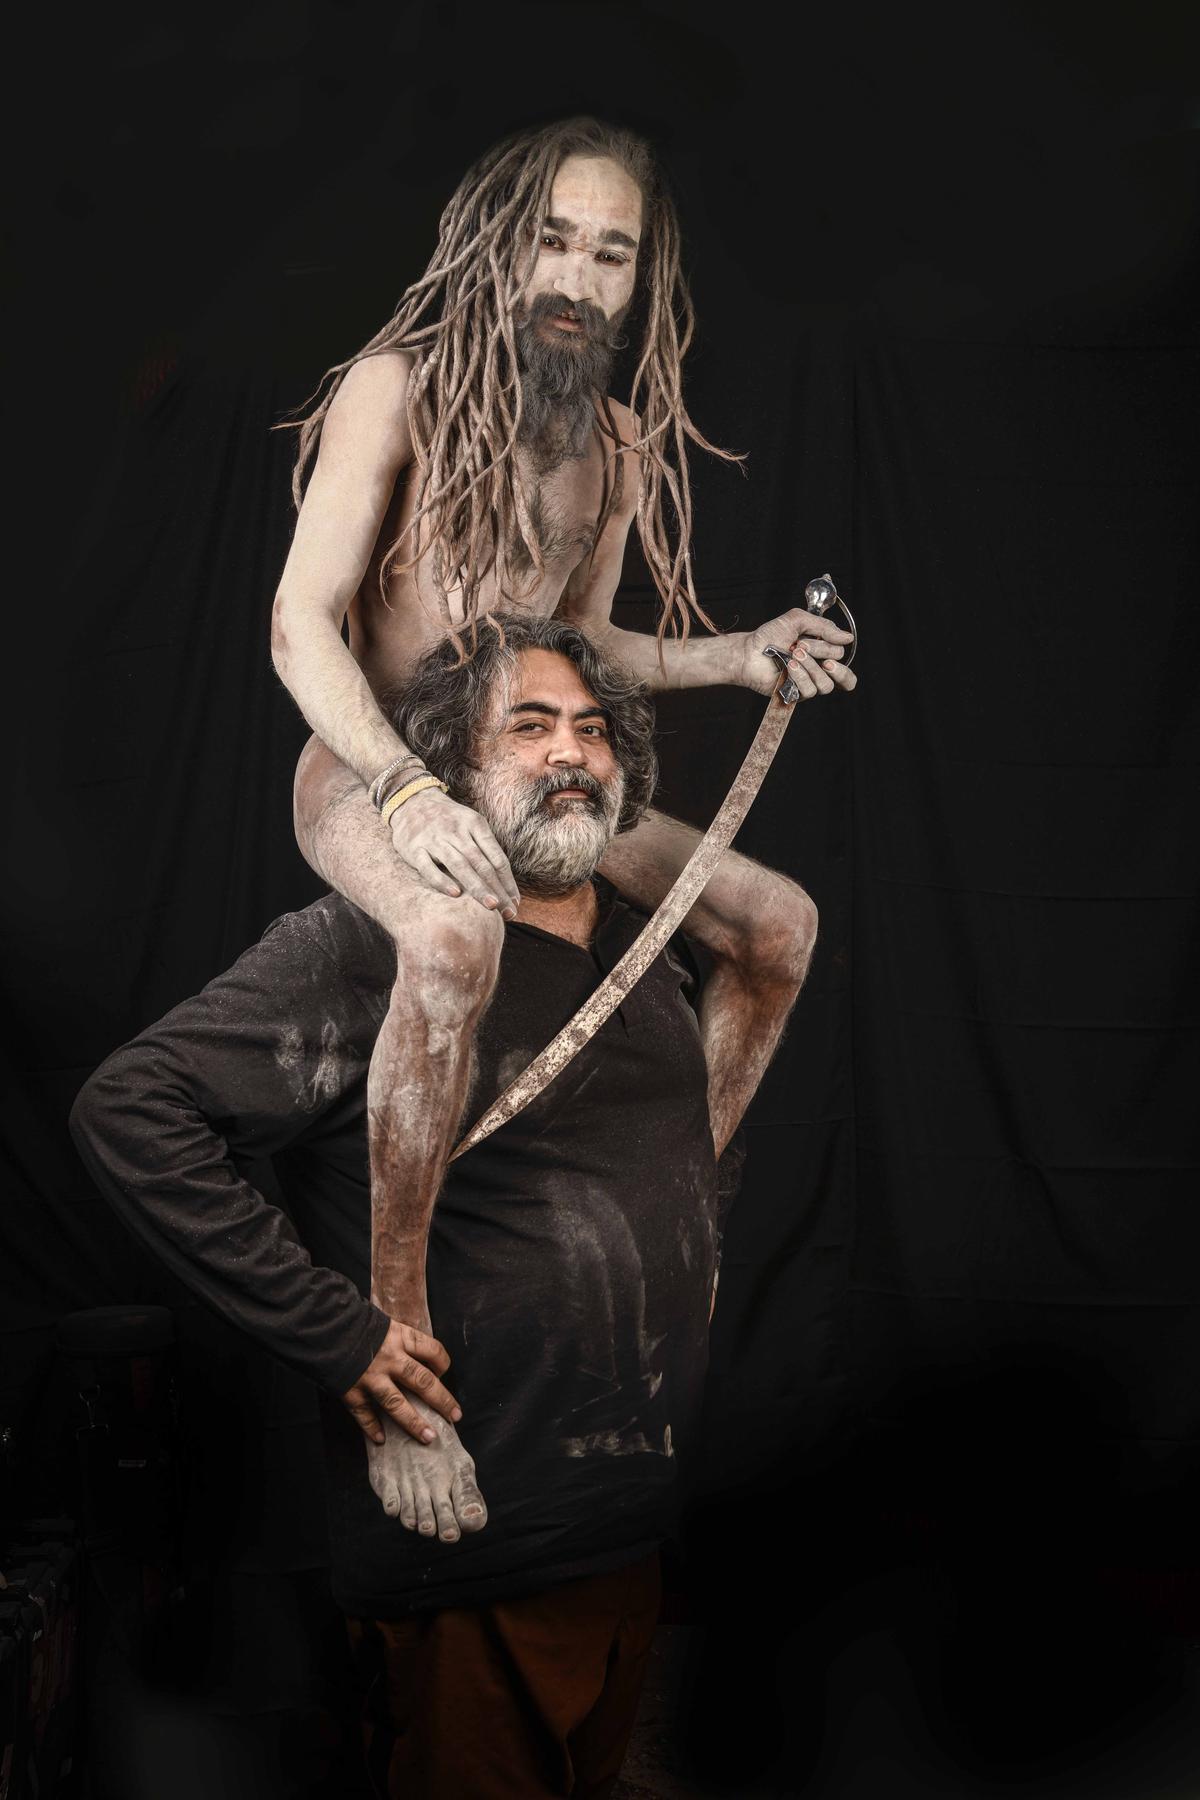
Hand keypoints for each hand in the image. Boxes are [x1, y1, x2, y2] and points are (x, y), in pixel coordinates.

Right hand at [342, 1318, 462, 1447]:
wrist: (323, 1324)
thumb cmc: (356, 1321)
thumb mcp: (385, 1323)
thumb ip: (400, 1340)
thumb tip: (418, 1357)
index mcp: (401, 1337)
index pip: (433, 1351)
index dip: (442, 1363)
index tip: (443, 1373)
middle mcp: (390, 1359)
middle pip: (422, 1381)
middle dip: (441, 1400)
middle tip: (455, 1415)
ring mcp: (370, 1377)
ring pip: (397, 1403)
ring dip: (414, 1423)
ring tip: (428, 1437)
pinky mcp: (351, 1390)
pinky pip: (364, 1414)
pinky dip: (372, 1427)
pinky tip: (380, 1439)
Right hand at [388, 786, 520, 916]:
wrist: (412, 800)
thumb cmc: (449, 819)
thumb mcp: (471, 824)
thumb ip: (486, 848)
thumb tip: (505, 881)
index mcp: (475, 825)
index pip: (496, 858)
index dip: (507, 882)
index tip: (515, 903)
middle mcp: (456, 831)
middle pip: (481, 864)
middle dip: (497, 889)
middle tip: (508, 912)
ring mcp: (434, 840)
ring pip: (460, 866)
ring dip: (477, 887)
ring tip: (491, 906)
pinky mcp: (414, 849)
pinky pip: (428, 867)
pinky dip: (442, 881)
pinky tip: (455, 894)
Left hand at [736, 604, 857, 699]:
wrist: (748, 651)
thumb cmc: (770, 636)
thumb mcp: (799, 620)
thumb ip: (824, 627)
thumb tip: (848, 638)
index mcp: (822, 654)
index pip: (843, 659)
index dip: (835, 649)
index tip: (818, 637)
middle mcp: (818, 671)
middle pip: (845, 677)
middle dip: (824, 655)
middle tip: (802, 646)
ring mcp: (808, 684)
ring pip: (826, 685)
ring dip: (811, 666)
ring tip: (793, 654)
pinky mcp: (796, 696)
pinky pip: (810, 691)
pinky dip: (800, 676)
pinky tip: (788, 666)